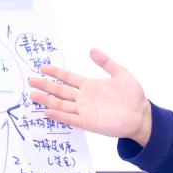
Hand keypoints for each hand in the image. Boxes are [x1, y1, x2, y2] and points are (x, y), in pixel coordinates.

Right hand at [28, 48, 152, 145]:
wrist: (141, 115)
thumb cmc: (133, 96)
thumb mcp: (120, 73)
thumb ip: (106, 62)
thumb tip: (92, 49)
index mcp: (90, 86)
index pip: (68, 78)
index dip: (56, 72)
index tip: (42, 67)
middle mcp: (84, 98)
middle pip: (60, 91)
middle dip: (45, 86)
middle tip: (30, 80)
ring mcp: (85, 111)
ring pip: (61, 104)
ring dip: (47, 100)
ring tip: (33, 95)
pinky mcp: (88, 122)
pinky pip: (70, 119)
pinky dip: (59, 116)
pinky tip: (47, 112)